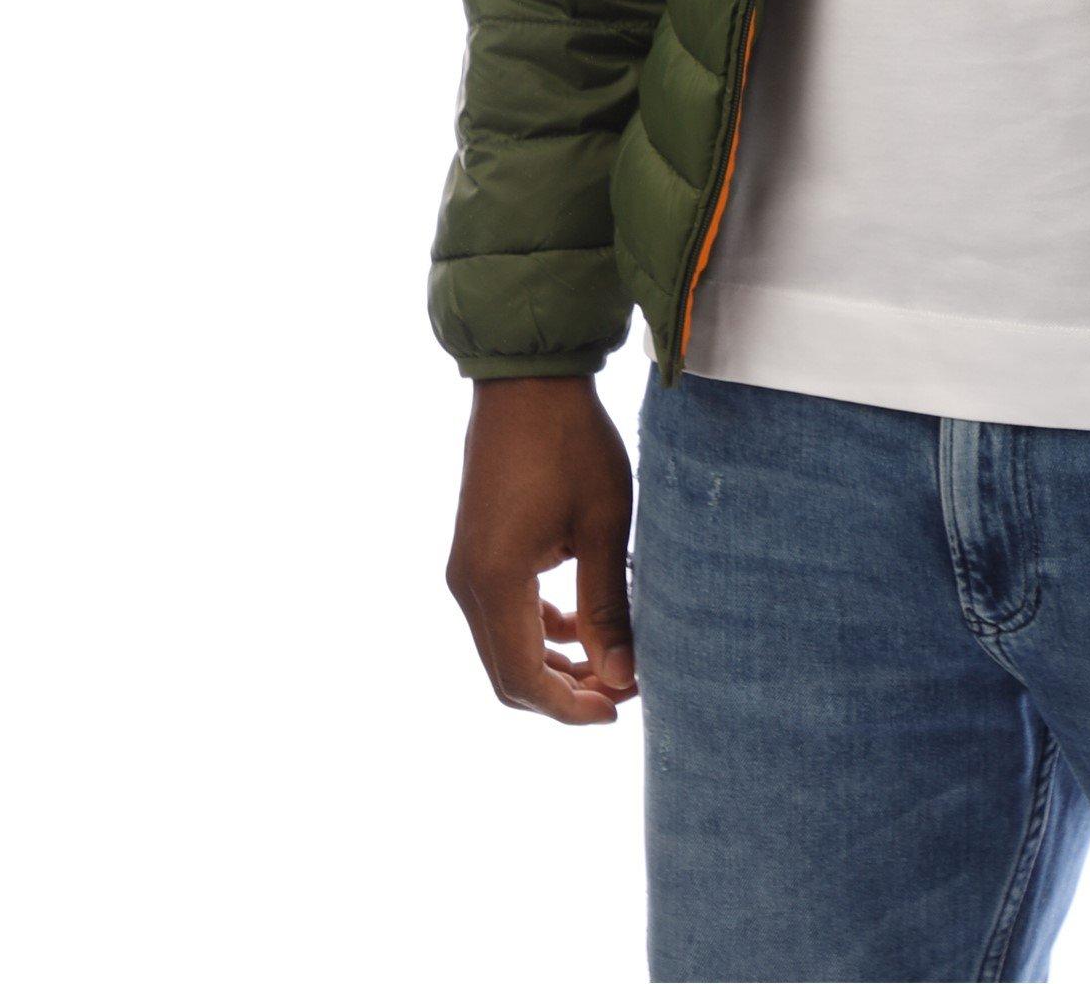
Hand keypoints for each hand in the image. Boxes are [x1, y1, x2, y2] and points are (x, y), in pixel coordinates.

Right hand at [445, 374, 637, 722]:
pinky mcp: (475, 552)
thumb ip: (608, 608)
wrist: (529, 381)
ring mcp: (465, 568)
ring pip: (504, 647)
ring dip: (553, 664)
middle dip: (564, 693)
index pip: (525, 679)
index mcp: (495, 582)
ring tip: (611, 663)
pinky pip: (501, 615)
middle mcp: (467, 584)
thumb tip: (623, 678)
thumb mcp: (602, 526)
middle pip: (509, 673)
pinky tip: (582, 623)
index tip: (620, 708)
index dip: (571, 708)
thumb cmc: (572, 444)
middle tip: (621, 692)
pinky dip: (539, 631)